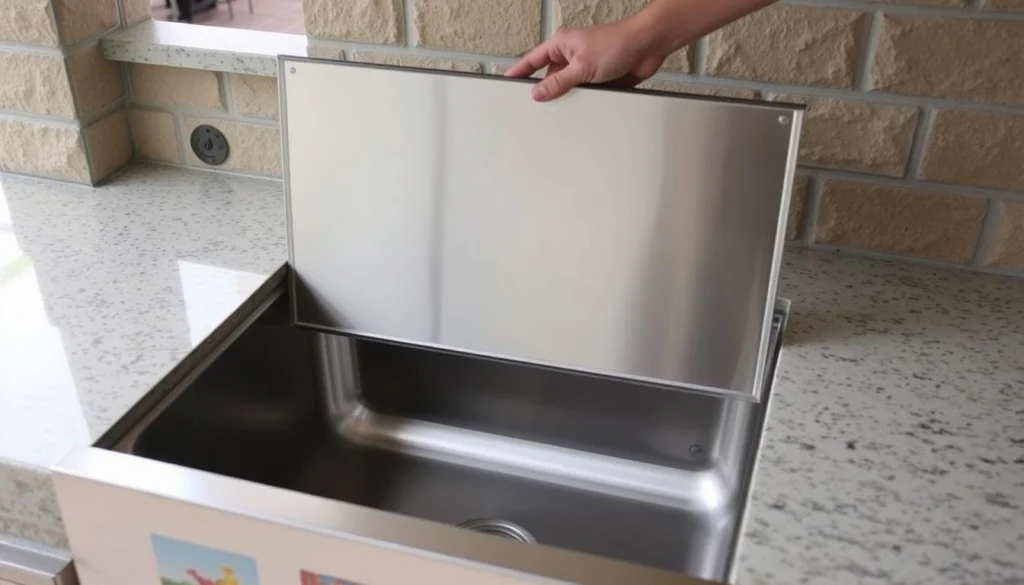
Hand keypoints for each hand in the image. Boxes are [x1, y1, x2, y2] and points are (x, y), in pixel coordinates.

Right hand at [504, 20, 665, 101]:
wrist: (648, 47)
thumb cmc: (618, 43)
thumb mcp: (582, 66)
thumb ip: (558, 82)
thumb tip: (538, 93)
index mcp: (561, 45)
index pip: (532, 60)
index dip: (519, 73)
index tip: (506, 84)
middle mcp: (571, 55)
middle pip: (549, 77)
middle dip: (544, 92)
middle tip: (533, 108)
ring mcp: (585, 68)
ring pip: (567, 88)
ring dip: (567, 98)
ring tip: (559, 112)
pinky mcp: (599, 79)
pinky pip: (584, 94)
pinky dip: (582, 102)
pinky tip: (580, 110)